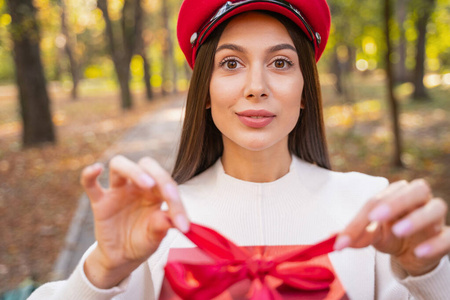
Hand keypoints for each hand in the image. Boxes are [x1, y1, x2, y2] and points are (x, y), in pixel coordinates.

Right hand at [80, 155, 189, 287]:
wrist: (122, 257)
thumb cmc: (142, 242)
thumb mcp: (155, 238)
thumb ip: (162, 227)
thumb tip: (171, 220)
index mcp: (157, 192)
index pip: (167, 185)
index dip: (177, 202)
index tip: (184, 225)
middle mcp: (138, 186)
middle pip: (146, 165)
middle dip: (159, 175)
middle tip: (168, 194)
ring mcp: (118, 191)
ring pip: (120, 165)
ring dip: (134, 171)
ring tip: (147, 183)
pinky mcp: (100, 201)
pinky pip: (90, 184)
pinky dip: (90, 175)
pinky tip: (96, 169)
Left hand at [334, 179, 449, 275]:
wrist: (412, 253)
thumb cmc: (391, 235)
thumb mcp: (372, 235)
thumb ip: (357, 235)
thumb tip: (337, 240)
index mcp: (396, 194)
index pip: (378, 200)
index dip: (360, 218)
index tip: (346, 237)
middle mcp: (418, 200)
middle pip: (415, 189)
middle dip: (395, 201)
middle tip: (376, 217)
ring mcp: (435, 218)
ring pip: (436, 207)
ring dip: (417, 218)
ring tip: (398, 230)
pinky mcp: (445, 236)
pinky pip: (448, 235)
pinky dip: (435, 242)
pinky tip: (419, 251)